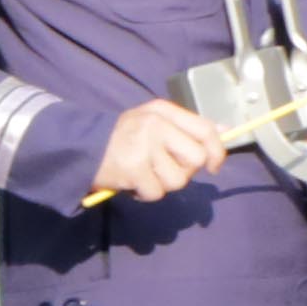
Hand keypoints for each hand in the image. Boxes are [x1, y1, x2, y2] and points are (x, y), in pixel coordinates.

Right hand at [93, 95, 228, 200]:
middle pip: (196, 159)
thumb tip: (226, 130)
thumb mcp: (154, 122)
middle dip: (185, 171)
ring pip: (177, 180)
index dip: (217, 151)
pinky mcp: (133, 169)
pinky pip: (156, 192)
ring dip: (163, 184)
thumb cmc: (123, 137)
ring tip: (144, 175)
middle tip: (166, 170)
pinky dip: (145, 193)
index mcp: (163, 111)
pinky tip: (133, 182)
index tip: (213, 166)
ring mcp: (143, 147)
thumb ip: (188, 126)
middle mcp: (155, 125)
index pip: (205, 130)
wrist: (79, 147)